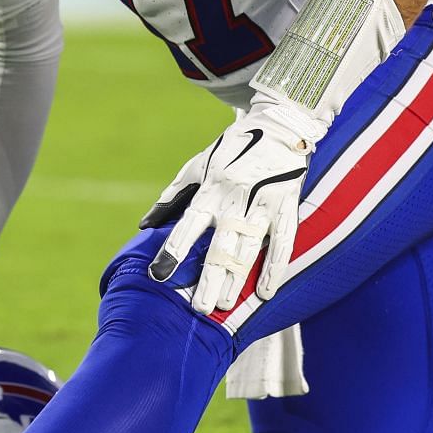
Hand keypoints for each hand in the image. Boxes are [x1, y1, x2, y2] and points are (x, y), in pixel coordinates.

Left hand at [149, 104, 320, 316]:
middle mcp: (236, 197)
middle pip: (221, 244)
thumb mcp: (198, 165)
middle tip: (199, 308)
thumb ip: (173, 195)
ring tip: (223, 303)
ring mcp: (264, 203)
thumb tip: (145, 224)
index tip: (160, 274)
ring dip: (236, 278)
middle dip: (209, 277)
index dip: (174, 249)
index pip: (190, 223)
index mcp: (212, 188)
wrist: (279, 124)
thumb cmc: (233, 148)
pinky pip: (283, 242)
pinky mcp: (287, 205)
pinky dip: (274, 268)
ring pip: (249, 247)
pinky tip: (265, 292)